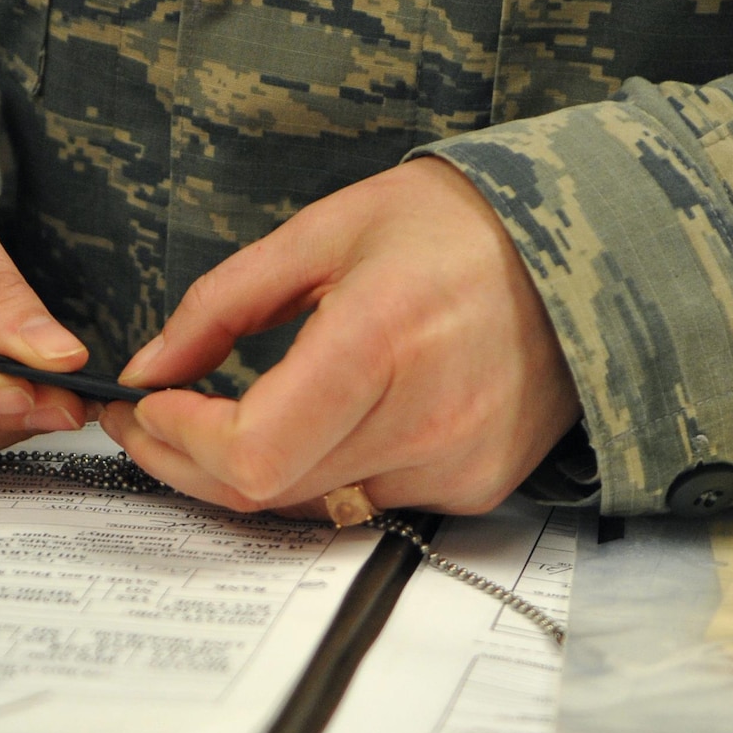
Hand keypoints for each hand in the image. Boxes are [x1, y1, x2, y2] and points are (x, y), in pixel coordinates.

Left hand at [100, 157, 581, 513]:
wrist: (584, 254)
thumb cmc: (456, 228)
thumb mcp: (325, 231)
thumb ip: (224, 303)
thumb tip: (151, 367)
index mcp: (380, 342)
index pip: (253, 450)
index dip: (180, 441)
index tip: (148, 406)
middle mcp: (423, 421)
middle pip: (268, 492)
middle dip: (189, 462)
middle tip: (153, 422)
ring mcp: (454, 466)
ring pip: (311, 505)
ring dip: (251, 473)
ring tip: (220, 419)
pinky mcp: (472, 488)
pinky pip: (366, 501)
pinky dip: (321, 472)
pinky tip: (314, 423)